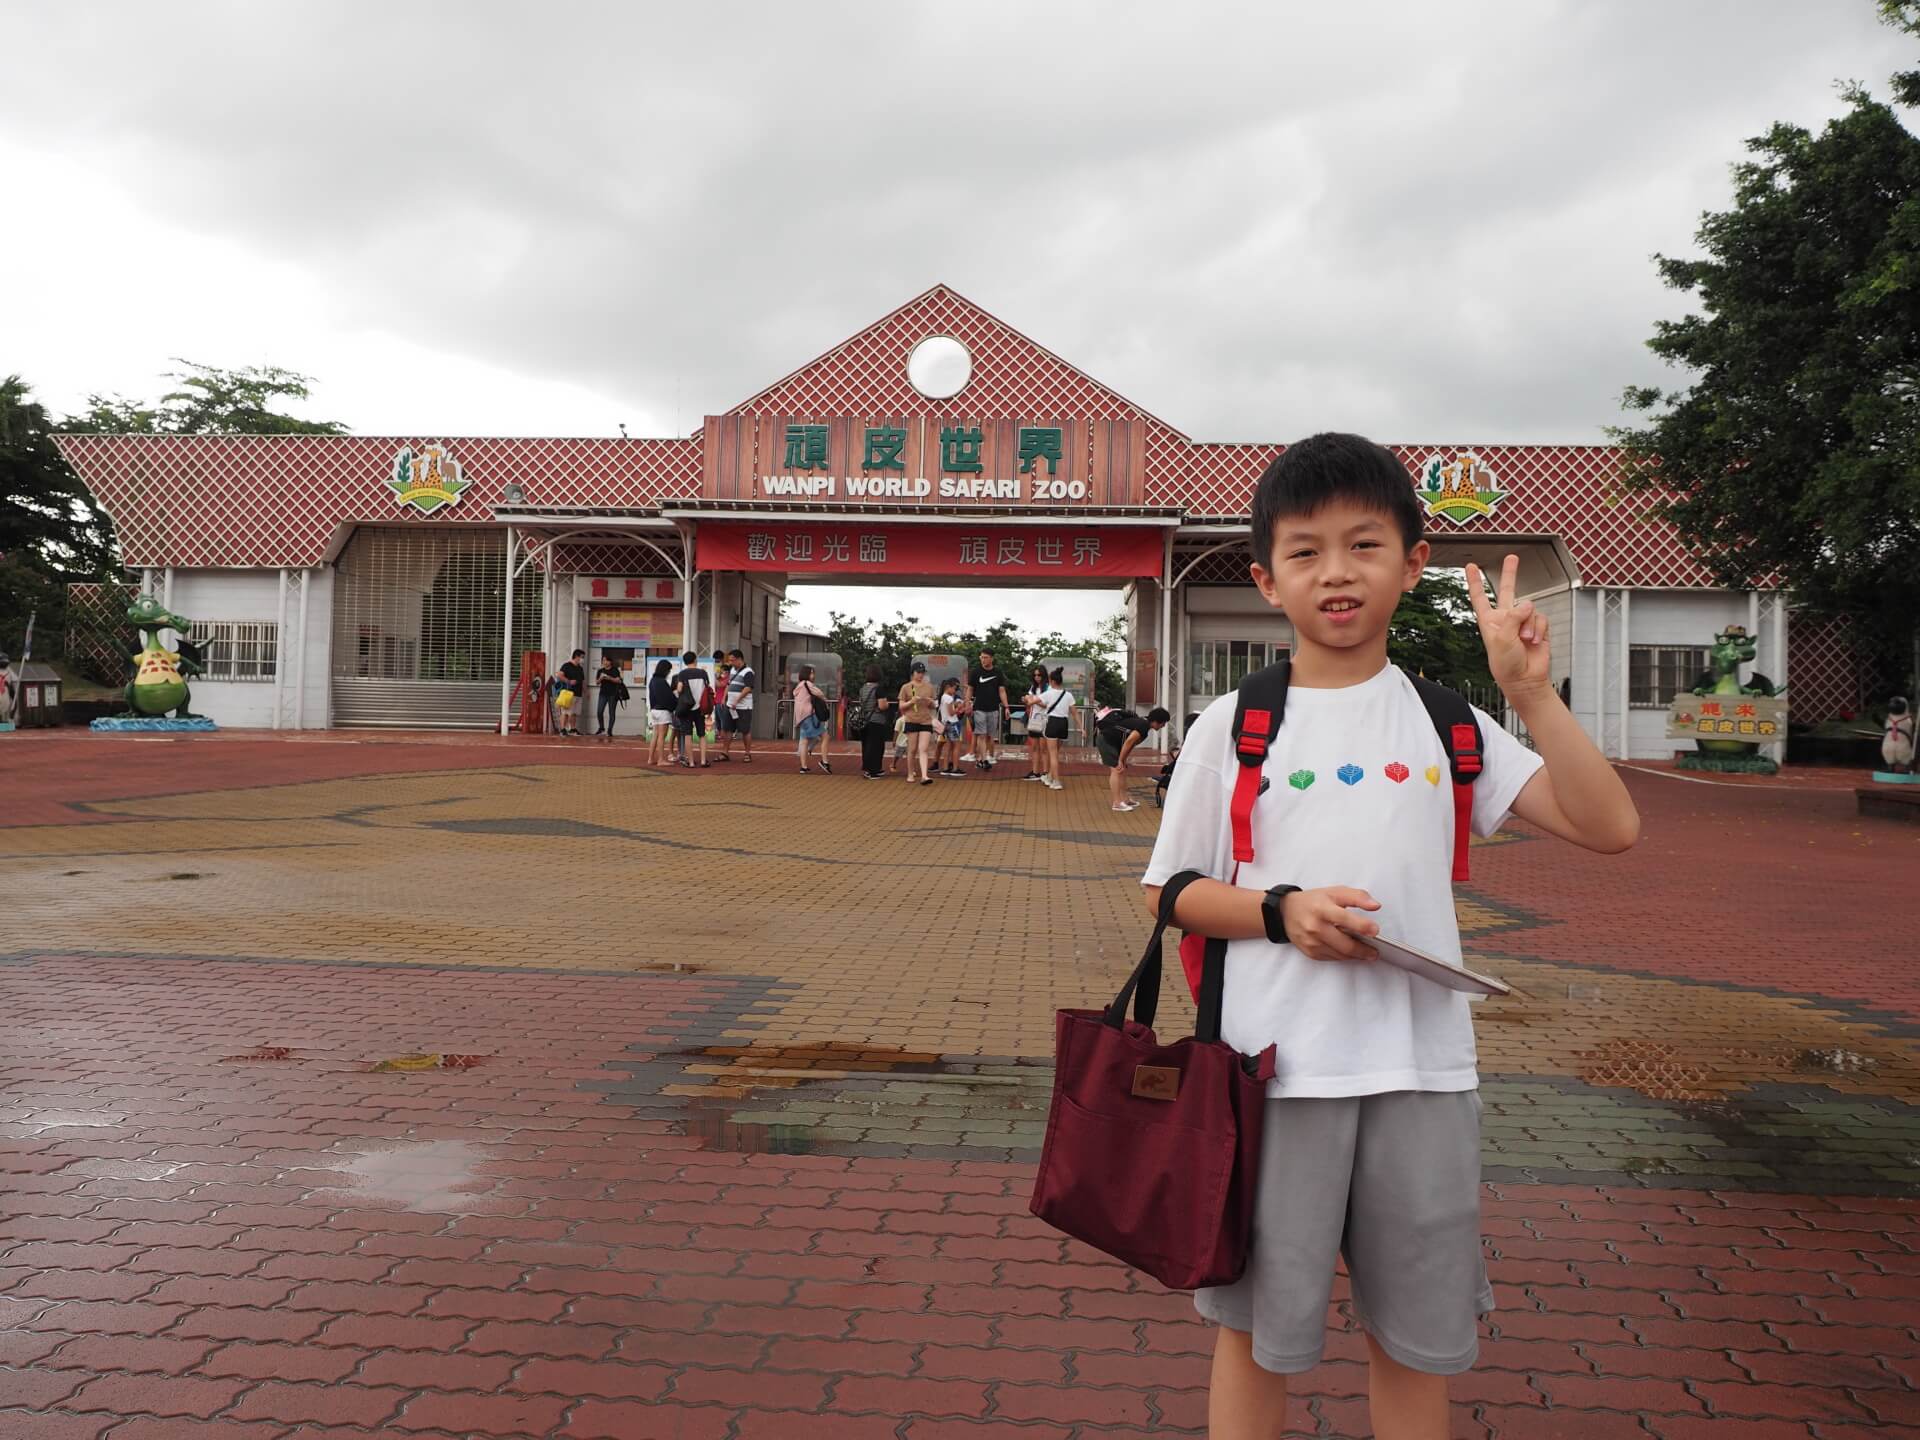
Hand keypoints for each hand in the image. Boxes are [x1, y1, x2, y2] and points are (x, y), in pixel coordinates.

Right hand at [1281, 887, 1381, 961]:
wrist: (1286, 912)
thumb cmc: (1313, 902)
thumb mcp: (1335, 892)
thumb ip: (1357, 896)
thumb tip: (1375, 905)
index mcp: (1323, 909)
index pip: (1345, 919)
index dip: (1362, 926)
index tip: (1375, 930)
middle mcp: (1316, 927)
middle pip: (1345, 944)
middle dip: (1364, 950)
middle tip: (1375, 950)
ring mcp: (1312, 942)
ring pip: (1341, 955)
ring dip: (1356, 955)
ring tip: (1366, 951)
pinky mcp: (1310, 952)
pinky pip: (1333, 958)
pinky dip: (1344, 956)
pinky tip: (1349, 951)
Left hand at [1465, 554, 1549, 694]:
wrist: (1524, 679)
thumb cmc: (1506, 664)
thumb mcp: (1501, 639)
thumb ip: (1512, 618)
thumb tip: (1526, 605)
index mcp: (1489, 621)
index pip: (1480, 597)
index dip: (1475, 581)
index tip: (1471, 567)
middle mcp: (1506, 619)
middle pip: (1507, 590)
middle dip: (1510, 573)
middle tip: (1512, 557)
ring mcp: (1522, 622)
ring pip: (1529, 609)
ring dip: (1529, 625)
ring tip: (1524, 640)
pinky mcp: (1537, 627)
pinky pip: (1541, 618)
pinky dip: (1538, 629)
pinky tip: (1534, 641)